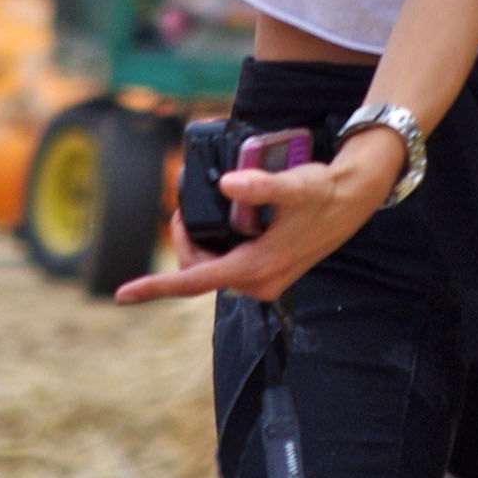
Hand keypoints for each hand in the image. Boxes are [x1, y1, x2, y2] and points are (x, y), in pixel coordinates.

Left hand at [115, 126, 403, 305]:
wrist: (354, 196)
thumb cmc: (323, 191)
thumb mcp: (293, 185)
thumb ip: (260, 186)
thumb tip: (228, 184)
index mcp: (255, 268)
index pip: (193, 280)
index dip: (155, 286)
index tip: (124, 293)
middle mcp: (258, 282)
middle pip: (199, 269)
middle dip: (184, 241)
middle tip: (183, 207)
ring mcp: (264, 279)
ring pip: (213, 266)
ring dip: (201, 243)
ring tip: (199, 210)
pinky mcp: (270, 270)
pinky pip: (229, 262)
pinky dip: (218, 244)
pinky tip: (225, 221)